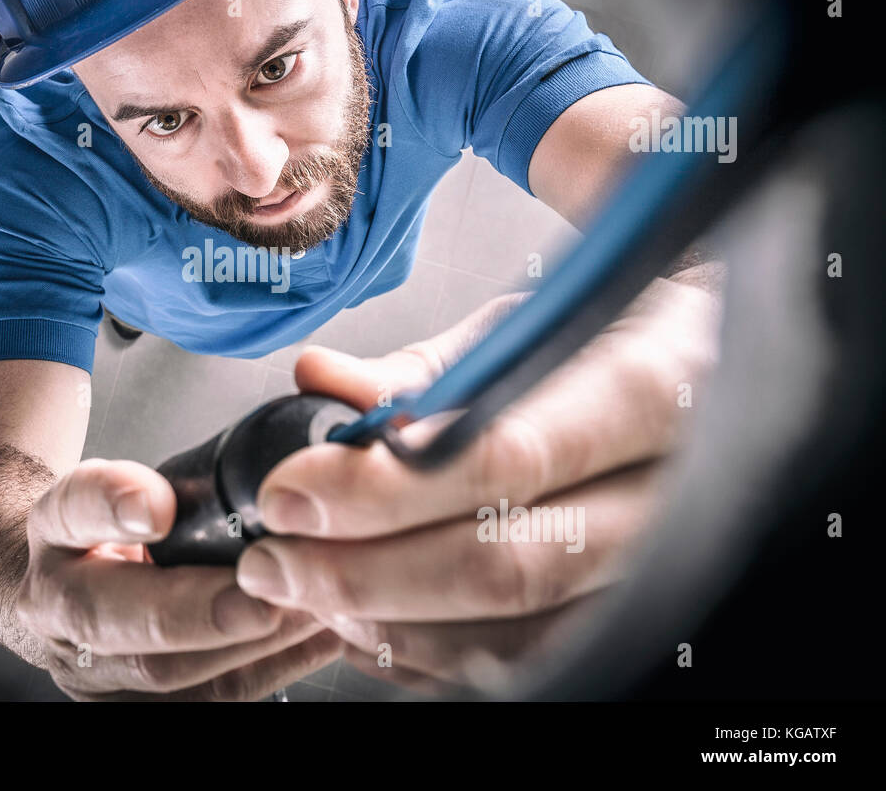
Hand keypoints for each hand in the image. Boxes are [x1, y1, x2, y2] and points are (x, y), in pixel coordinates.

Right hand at [18, 458, 341, 699]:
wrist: (66, 589)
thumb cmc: (117, 530)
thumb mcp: (129, 484)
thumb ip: (180, 474)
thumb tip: (281, 456)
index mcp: (54, 529)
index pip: (71, 509)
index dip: (112, 505)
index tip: (160, 506)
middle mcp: (54, 604)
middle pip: (106, 616)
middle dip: (191, 611)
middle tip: (260, 596)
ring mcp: (86, 666)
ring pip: (160, 674)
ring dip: (246, 646)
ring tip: (310, 610)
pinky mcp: (128, 705)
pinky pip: (205, 699)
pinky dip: (268, 668)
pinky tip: (316, 639)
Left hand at [234, 269, 722, 695]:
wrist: (708, 379)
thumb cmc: (612, 339)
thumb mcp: (526, 323)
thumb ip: (420, 368)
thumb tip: (319, 382)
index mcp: (651, 383)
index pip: (504, 455)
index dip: (381, 486)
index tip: (289, 490)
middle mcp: (673, 486)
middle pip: (505, 563)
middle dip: (365, 572)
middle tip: (275, 561)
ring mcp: (663, 562)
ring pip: (516, 630)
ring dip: (390, 622)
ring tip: (304, 589)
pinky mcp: (635, 609)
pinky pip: (532, 658)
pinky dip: (436, 651)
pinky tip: (373, 621)